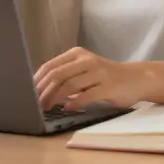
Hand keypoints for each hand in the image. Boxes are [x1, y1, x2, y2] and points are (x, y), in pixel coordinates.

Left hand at [34, 47, 148, 110]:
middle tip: (36, 104)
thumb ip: (66, 75)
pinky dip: (74, 103)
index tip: (28, 93)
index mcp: (77, 54)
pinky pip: (86, 95)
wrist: (136, 79)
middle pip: (58, 75)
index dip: (37, 80)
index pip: (50, 66)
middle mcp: (87, 60)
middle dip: (44, 91)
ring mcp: (98, 72)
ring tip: (48, 108)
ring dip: (55, 98)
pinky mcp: (108, 86)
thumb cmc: (105, 77)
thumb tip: (40, 89)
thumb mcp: (84, 70)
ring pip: (69, 85)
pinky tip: (67, 109)